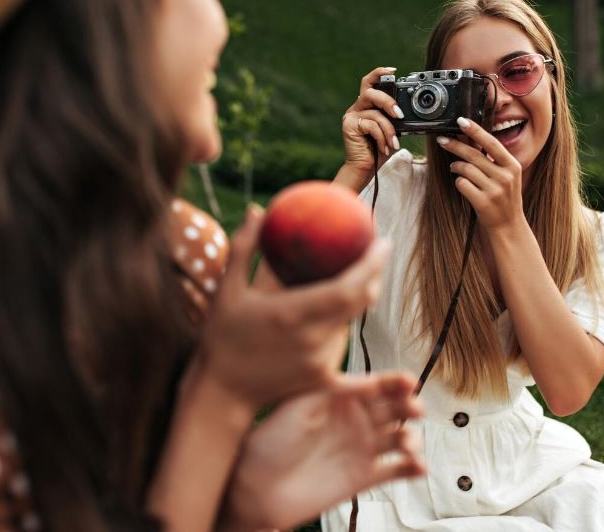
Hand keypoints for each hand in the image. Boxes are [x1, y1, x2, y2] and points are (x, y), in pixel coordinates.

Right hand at [201, 205, 391, 409]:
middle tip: (375, 251)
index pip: (350, 287)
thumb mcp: (226, 290)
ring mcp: (320, 360)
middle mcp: (313, 338)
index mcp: (294, 313)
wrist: (222, 394)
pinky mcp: (322, 377)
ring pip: (351, 321)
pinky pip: (341, 342)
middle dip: (374, 274)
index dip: (372, 264)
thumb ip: (243, 248)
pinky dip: (341, 322)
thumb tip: (256, 209)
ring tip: (354, 275)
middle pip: (361, 302)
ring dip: (356, 298)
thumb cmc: (220, 338)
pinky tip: (342, 311)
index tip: (383, 240)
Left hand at [220, 373, 425, 530]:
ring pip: (398, 438)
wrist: (256, 489)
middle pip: (392, 409)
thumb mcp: (296, 407)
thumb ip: (332, 392)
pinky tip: (417, 466)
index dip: (394, 382)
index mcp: (337, 399)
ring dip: (410, 438)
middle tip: (415, 410)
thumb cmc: (268, 444)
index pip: (373, 385)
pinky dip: (411, 468)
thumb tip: (368, 380)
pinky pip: (395, 470)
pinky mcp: (363, 477)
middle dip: (408, 407)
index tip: (408, 382)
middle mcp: (353, 421)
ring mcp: (359, 448)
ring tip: (407, 444)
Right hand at [341, 67, 404, 175]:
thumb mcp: (391, 130)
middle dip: (388, 101)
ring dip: (389, 129)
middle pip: (371, 92)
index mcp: (366, 106)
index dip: (379, 73)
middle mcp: (357, 108)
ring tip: (393, 143)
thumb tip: (405, 110)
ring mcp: (351, 116)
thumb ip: (394, 118)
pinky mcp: (349, 126)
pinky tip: (385, 148)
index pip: (369, 83)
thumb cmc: (378, 151)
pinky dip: (382, 137)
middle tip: (399, 114)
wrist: (365, 169)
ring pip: (375, 113)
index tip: (393, 71)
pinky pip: (371, 125)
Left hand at [437, 117, 524, 231]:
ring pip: (465, 169)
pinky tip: (462, 184)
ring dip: (455, 166)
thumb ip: (493, 160)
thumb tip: (470, 138)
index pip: (492, 143)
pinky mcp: (483, 202)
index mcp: (513, 166)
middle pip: (474, 154)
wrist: (508, 226)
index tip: (461, 121)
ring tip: (454, 167)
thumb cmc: (504, 198)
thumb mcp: (506, 176)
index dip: (476, 131)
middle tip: (442, 140)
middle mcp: (505, 176)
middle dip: (455, 145)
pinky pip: (462, 184)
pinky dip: (458, 182)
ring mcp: (495, 190)